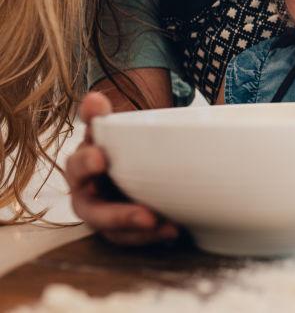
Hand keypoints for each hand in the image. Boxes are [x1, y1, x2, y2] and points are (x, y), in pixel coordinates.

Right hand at [66, 92, 179, 244]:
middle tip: (144, 214)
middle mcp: (88, 193)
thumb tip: (93, 98)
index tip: (102, 158)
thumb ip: (103, 118)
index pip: (79, 165)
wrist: (136, 162)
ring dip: (135, 228)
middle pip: (91, 209)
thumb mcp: (115, 129)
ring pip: (112, 229)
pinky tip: (173, 229)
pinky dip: (150, 236)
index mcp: (84, 165)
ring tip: (160, 223)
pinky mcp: (120, 230)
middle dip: (116, 213)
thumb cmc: (122, 146)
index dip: (87, 162)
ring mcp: (102, 215)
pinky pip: (131, 239)